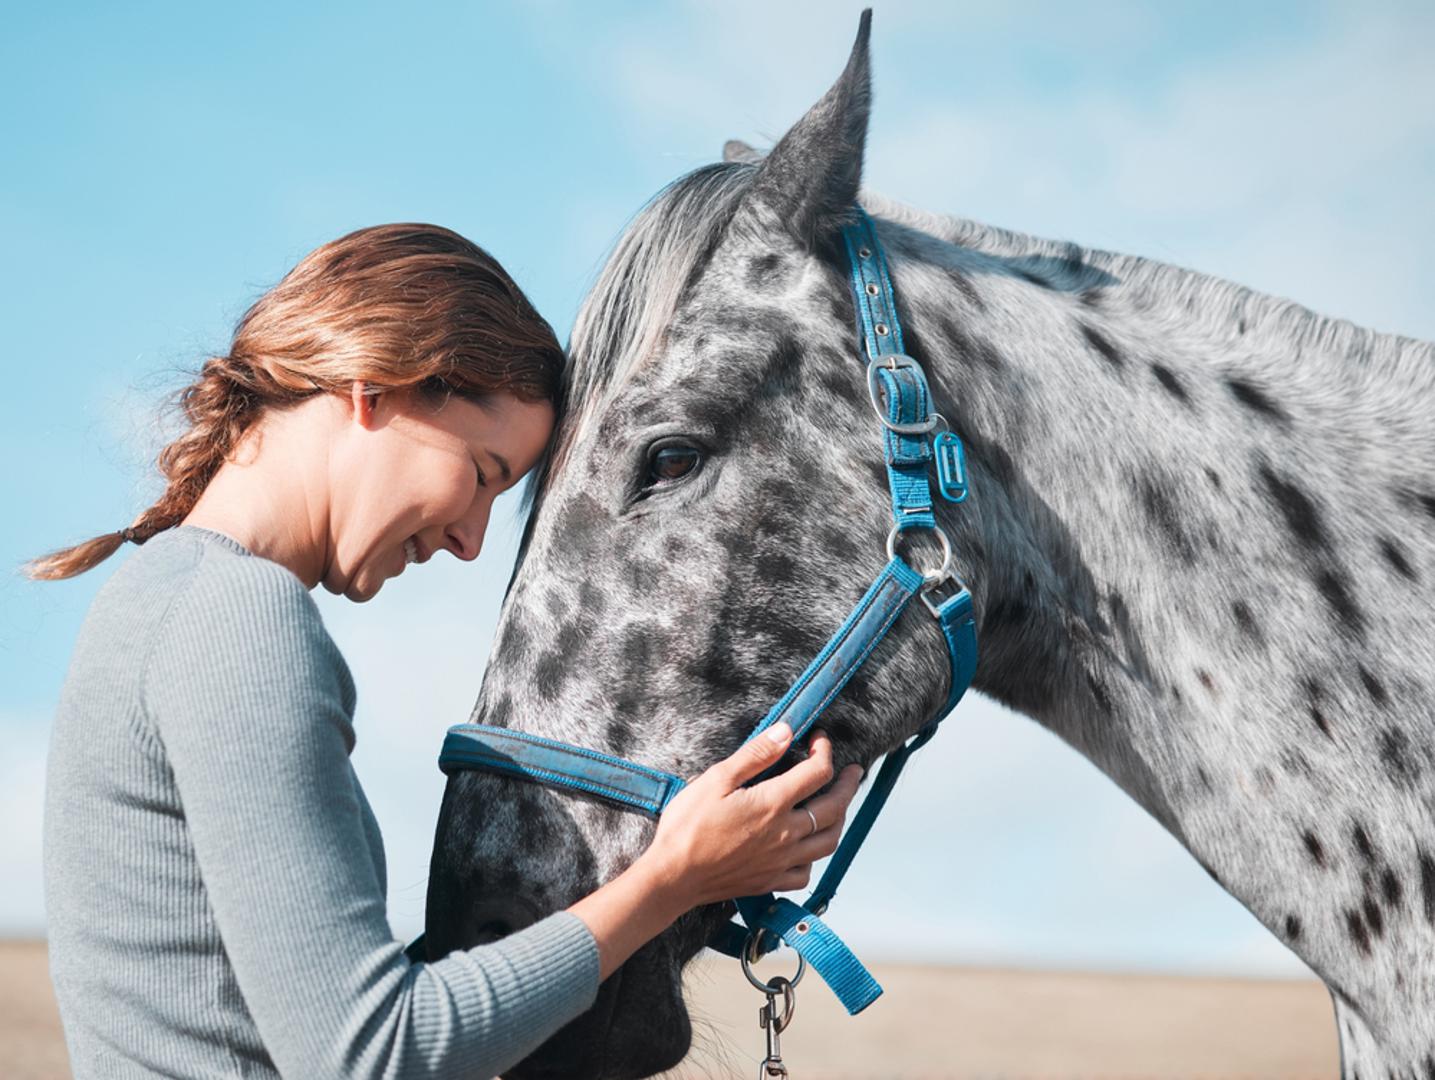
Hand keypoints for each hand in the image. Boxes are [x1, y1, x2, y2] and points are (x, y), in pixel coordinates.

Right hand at [638, 725, 865, 909]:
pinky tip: (808, 847)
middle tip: (854, 772)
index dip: (824, 751)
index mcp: (772, 804)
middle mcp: (785, 834)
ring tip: (839, 806)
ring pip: (828, 841)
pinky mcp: (771, 882)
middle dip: (848, 785)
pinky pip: (806, 872)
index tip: (820, 739)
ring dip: (840, 820)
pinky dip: (814, 857)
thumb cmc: (688, 826)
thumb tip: (785, 732)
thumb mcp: (716, 779)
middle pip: (834, 807)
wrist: (673, 878)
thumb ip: (755, 755)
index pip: (817, 772)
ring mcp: (781, 861)